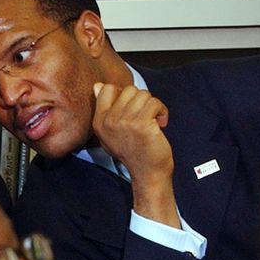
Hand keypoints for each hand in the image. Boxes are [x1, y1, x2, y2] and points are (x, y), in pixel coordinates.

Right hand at [92, 83, 177, 226]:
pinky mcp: (141, 123)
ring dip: (153, 106)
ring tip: (153, 121)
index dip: (123, 94)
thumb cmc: (134, 152)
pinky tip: (160, 123)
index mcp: (99, 122)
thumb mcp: (111, 133)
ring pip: (144, 95)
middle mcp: (109, 121)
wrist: (148, 173)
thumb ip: (105, 110)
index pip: (107, 89)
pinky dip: (161, 111)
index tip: (131, 108)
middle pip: (129, 90)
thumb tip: (98, 86)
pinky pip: (154, 103)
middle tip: (145, 116)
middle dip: (141, 101)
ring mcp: (124, 122)